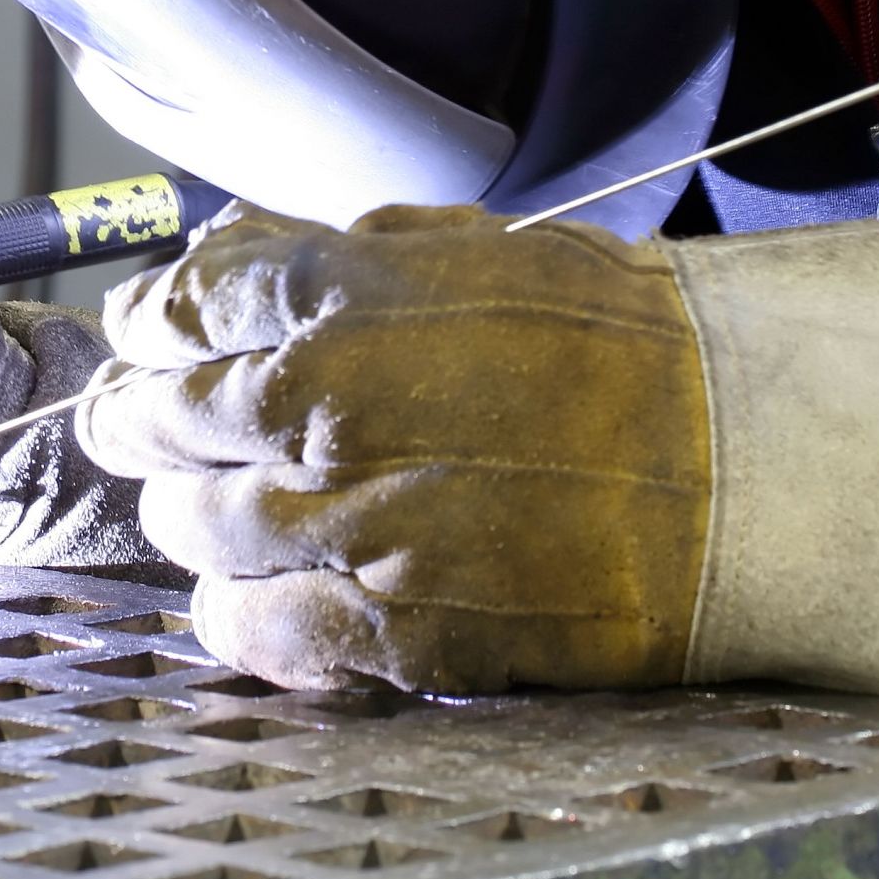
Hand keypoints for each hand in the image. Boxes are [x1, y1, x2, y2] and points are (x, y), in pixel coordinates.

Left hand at [76, 199, 878, 756]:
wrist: (730, 449)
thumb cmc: (605, 336)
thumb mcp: (456, 246)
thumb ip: (319, 251)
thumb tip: (211, 253)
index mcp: (332, 299)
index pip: (175, 312)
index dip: (150, 331)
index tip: (148, 344)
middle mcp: (318, 405)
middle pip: (160, 423)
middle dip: (148, 424)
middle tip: (151, 430)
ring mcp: (350, 521)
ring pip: (192, 529)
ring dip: (190, 518)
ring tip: (218, 508)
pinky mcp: (396, 626)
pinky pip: (255, 632)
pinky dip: (235, 616)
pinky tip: (248, 598)